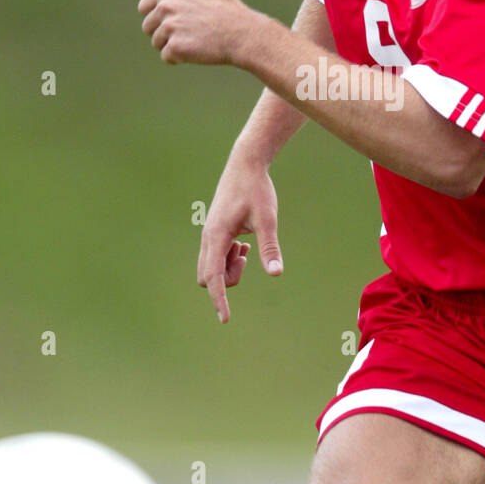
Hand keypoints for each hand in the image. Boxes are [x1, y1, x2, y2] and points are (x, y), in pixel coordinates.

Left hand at [138, 0, 248, 64]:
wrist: (241, 33)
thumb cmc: (226, 3)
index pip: (145, 7)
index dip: (163, 14)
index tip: (184, 15)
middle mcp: (165, 6)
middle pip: (149, 26)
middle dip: (166, 30)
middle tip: (191, 28)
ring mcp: (170, 28)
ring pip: (157, 42)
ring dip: (172, 44)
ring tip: (194, 38)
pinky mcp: (176, 47)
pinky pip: (167, 57)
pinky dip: (179, 57)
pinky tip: (196, 49)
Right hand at [198, 150, 283, 322]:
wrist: (245, 164)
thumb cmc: (256, 190)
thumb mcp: (267, 219)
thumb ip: (270, 247)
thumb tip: (276, 273)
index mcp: (217, 236)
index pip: (214, 277)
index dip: (219, 300)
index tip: (226, 319)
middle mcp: (208, 237)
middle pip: (208, 276)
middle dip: (228, 279)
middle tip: (248, 258)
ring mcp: (209, 234)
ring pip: (211, 267)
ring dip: (229, 267)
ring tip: (248, 248)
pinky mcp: (215, 230)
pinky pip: (216, 256)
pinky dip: (229, 258)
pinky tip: (245, 244)